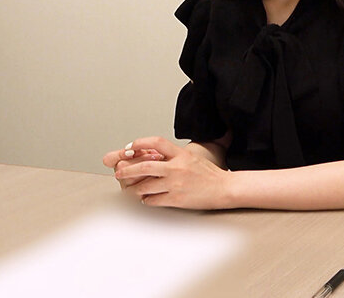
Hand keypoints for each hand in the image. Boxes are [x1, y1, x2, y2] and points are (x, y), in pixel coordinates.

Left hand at [113, 137, 231, 209]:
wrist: (224, 189)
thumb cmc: (209, 174)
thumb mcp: (192, 158)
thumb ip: (174, 156)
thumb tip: (153, 157)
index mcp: (181, 154)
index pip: (156, 142)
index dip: (140, 143)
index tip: (130, 148)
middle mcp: (177, 168)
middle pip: (145, 166)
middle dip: (127, 170)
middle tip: (119, 172)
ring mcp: (176, 184)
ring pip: (145, 186)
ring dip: (135, 188)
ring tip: (132, 189)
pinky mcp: (177, 199)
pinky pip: (153, 200)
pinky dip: (147, 200)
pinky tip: (147, 198)